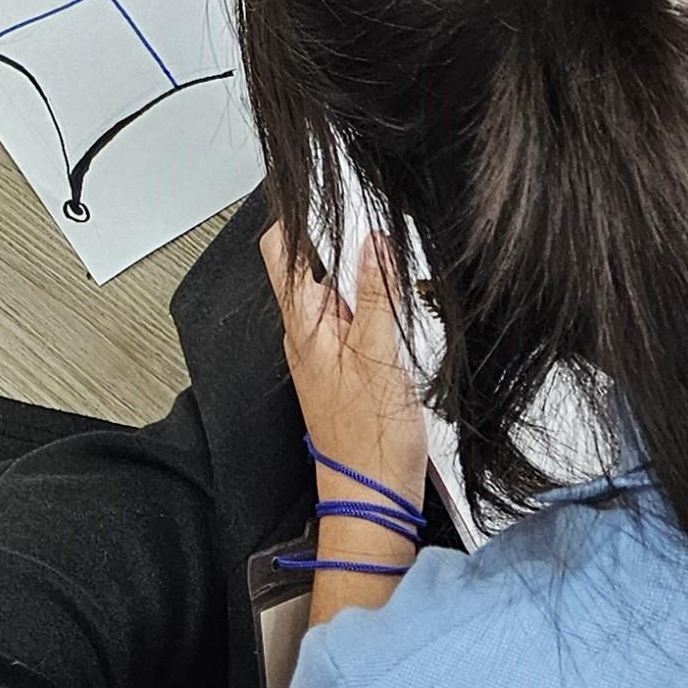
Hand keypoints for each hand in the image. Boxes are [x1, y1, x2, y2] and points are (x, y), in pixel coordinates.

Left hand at [260, 217, 427, 516]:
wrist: (374, 498)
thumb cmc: (370, 444)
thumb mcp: (380, 357)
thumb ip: (375, 295)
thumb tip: (373, 241)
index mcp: (303, 321)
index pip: (285, 245)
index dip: (306, 210)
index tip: (339, 189)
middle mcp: (307, 331)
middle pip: (315, 261)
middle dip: (346, 239)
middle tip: (384, 228)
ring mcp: (326, 347)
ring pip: (340, 287)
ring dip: (367, 273)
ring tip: (399, 268)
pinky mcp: (349, 364)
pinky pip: (357, 316)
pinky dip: (378, 303)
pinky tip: (402, 308)